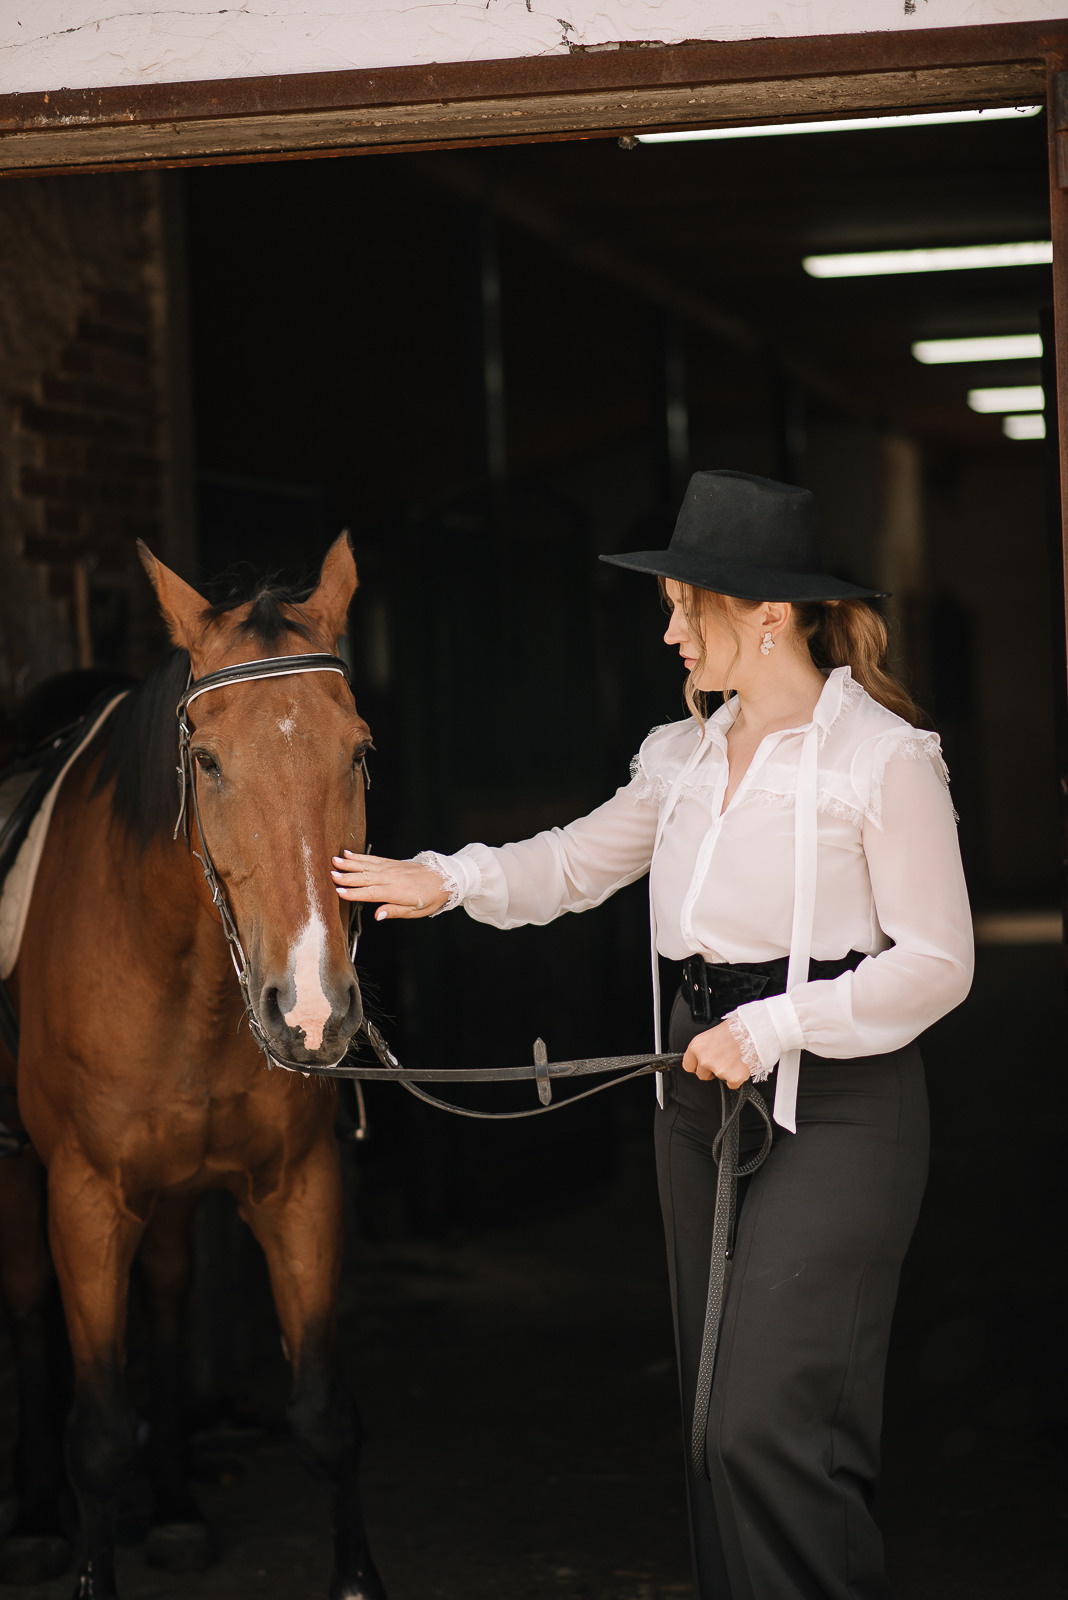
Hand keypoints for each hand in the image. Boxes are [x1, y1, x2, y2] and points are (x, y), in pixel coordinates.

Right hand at [330, 851, 449, 919]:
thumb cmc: (430, 897)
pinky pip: (372, 858)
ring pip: (366, 866)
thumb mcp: (415, 911)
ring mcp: (390, 868)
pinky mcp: (391, 862)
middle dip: (347, 876)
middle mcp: (391, 878)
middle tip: (330, 874)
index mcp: (396, 892)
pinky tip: (348, 853)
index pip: (371, 893)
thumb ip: (394, 911)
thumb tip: (377, 916)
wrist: (444, 878)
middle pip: (365, 877)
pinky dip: (360, 856)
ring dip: (349, 863)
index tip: (339, 891)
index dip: (354, 893)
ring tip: (334, 861)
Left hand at [681, 1021, 750, 1089]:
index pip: (688, 1065)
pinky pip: (732, 1084)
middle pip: (702, 1075)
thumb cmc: (737, 1028)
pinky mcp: (733, 1078)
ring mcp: (718, 1070)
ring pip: (718, 1078)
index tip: (701, 1065)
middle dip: (711, 1071)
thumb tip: (704, 1055)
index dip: (696, 1065)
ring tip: (735, 1058)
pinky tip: (741, 1065)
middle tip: (723, 1060)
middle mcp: (705, 1059)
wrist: (756, 1031)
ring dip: (725, 1072)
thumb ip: (705, 1047)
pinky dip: (737, 1078)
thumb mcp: (713, 1033)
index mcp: (697, 1047)